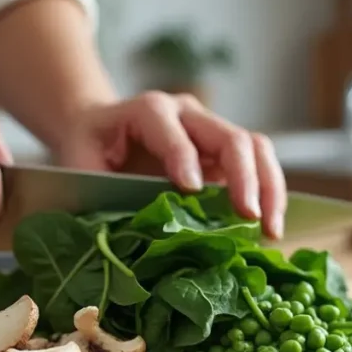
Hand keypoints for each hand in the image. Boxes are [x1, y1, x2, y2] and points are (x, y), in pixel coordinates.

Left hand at [54, 92, 286, 238]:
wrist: (100, 128)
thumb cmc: (88, 149)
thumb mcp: (80, 166)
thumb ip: (97, 194)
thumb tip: (120, 239)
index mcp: (147, 111)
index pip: (170, 128)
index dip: (182, 156)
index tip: (191, 190)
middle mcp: (188, 115)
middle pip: (229, 136)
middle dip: (244, 177)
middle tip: (249, 217)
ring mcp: (212, 132)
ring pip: (256, 148)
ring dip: (269, 188)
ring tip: (270, 229)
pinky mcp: (225, 156)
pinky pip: (259, 168)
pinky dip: (268, 197)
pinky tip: (267, 230)